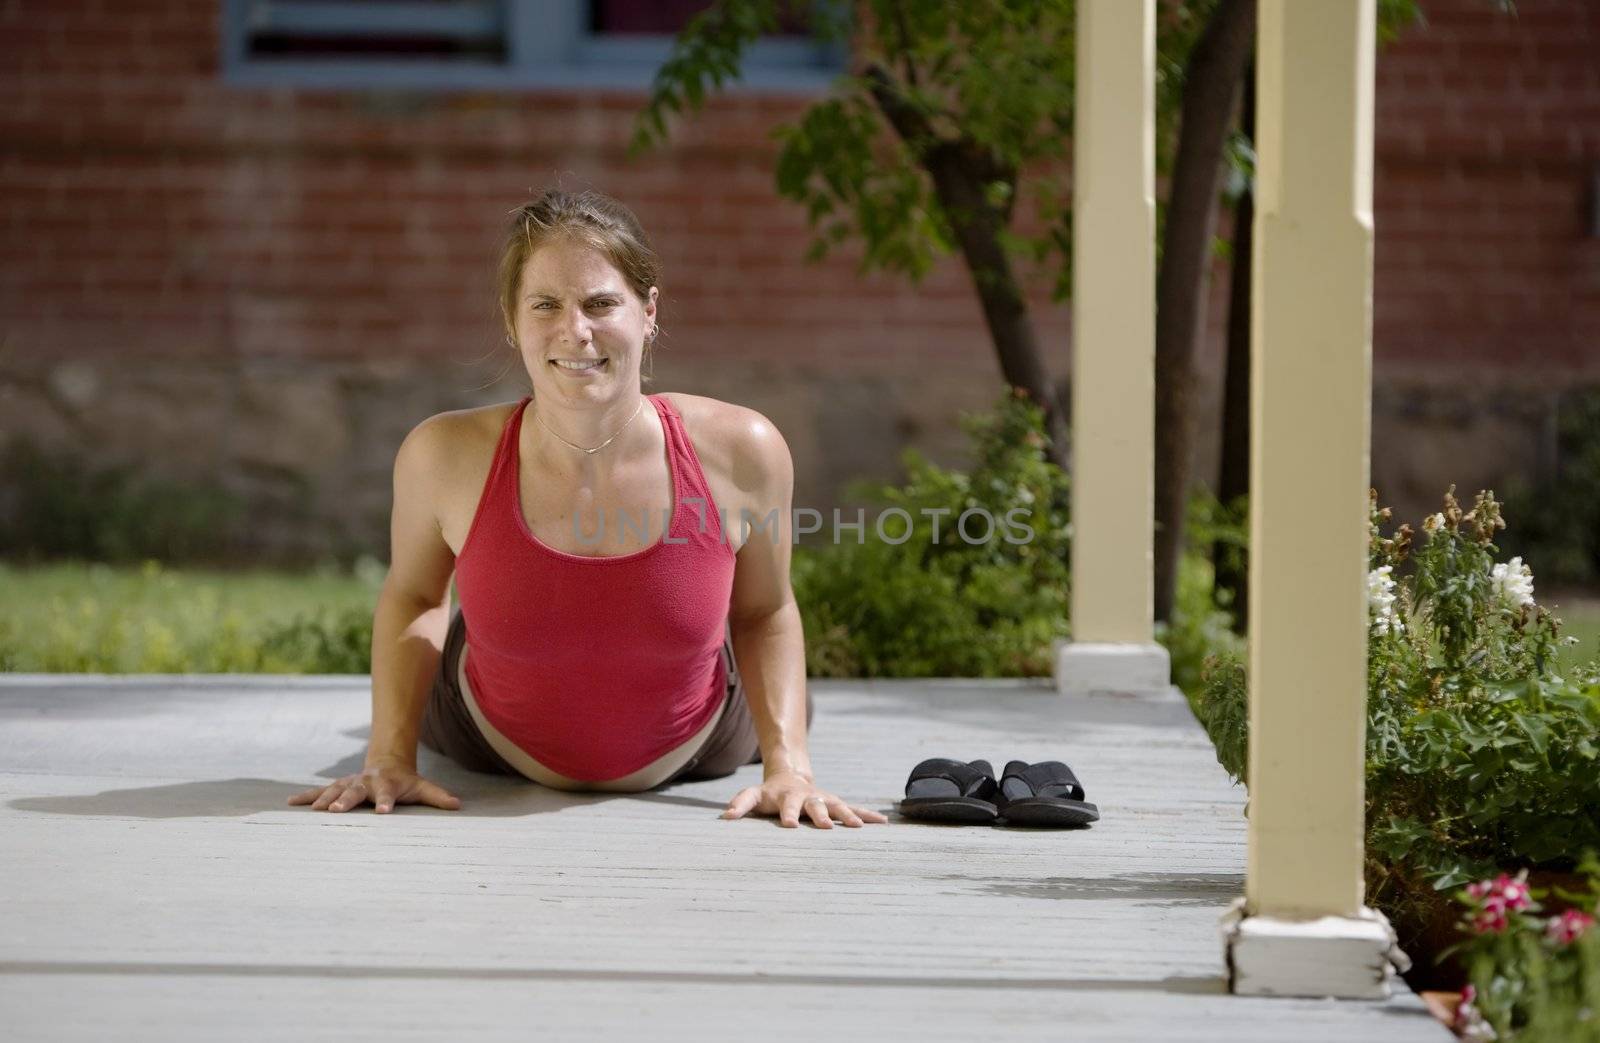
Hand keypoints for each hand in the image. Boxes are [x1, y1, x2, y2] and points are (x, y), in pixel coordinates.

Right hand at [287, 758, 460, 813]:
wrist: (388, 763)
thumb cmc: (406, 782)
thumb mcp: (422, 787)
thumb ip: (437, 796)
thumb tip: (458, 805)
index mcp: (386, 784)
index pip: (387, 795)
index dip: (386, 803)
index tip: (384, 813)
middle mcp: (365, 782)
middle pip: (355, 791)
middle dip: (345, 800)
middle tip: (336, 810)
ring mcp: (349, 783)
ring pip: (334, 790)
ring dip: (322, 799)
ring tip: (313, 811)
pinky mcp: (337, 786)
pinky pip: (319, 792)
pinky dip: (305, 797)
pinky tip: (290, 805)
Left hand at [720, 770, 888, 828]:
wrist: (790, 777)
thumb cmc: (769, 794)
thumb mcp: (753, 796)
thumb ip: (740, 803)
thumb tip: (725, 817)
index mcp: (789, 798)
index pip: (787, 807)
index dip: (788, 814)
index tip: (790, 825)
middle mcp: (810, 798)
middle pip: (817, 806)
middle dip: (822, 816)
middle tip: (826, 827)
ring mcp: (825, 800)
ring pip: (839, 807)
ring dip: (849, 816)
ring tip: (859, 827)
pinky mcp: (836, 804)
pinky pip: (855, 809)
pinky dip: (868, 816)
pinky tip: (883, 823)